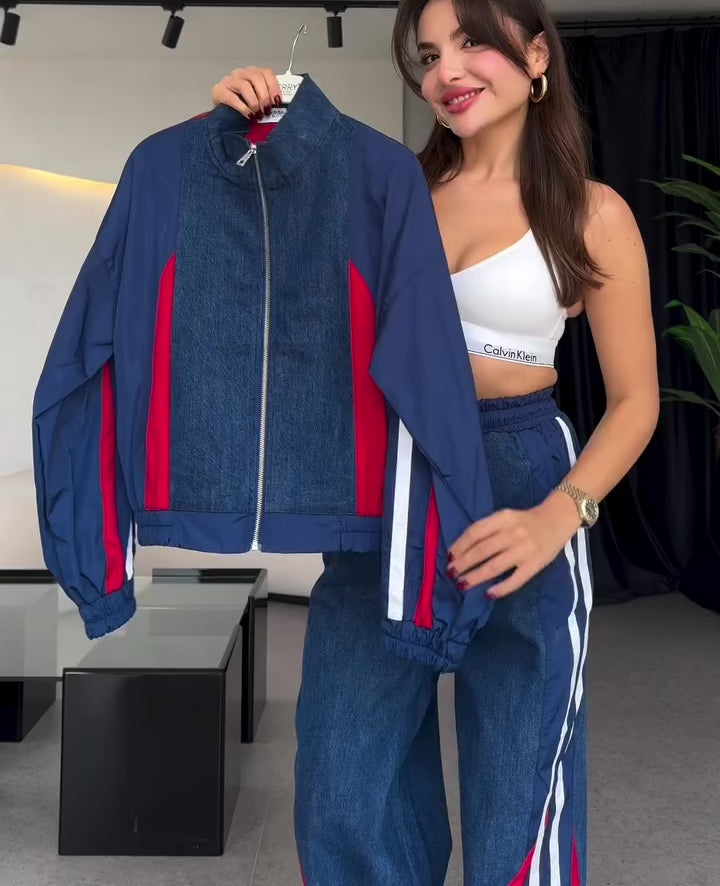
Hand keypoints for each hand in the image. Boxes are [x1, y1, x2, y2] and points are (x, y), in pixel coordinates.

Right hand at [211, 67, 281, 118]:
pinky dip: (243, 107)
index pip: (266, 73)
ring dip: (254, 102)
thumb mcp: (257, 102)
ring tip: (258, 115)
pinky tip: (249, 115)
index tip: (278, 101)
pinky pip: (232, 97)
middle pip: (256, 77)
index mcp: (253, 74)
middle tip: (267, 111)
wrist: (222, 115)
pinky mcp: (219, 91)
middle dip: (264, 96)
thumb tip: (279, 107)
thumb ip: (267, 100)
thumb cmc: (243, 108)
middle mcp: (241, 74)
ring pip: (245, 86)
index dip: (274, 87)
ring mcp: (229, 81)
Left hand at [447, 493, 581, 598]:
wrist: (558, 518)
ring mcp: (524, 550)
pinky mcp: (535, 565)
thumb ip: (488, 529)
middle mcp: (512, 533)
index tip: (449, 557)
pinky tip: (489, 594)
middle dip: (463, 564)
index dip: (460, 546)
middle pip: (481, 551)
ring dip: (476, 577)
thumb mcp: (506, 516)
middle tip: (451, 573)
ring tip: (463, 584)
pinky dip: (501, 589)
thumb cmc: (526, 520)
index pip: (475, 532)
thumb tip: (463, 549)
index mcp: (503, 518)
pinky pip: (516, 580)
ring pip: (494, 566)